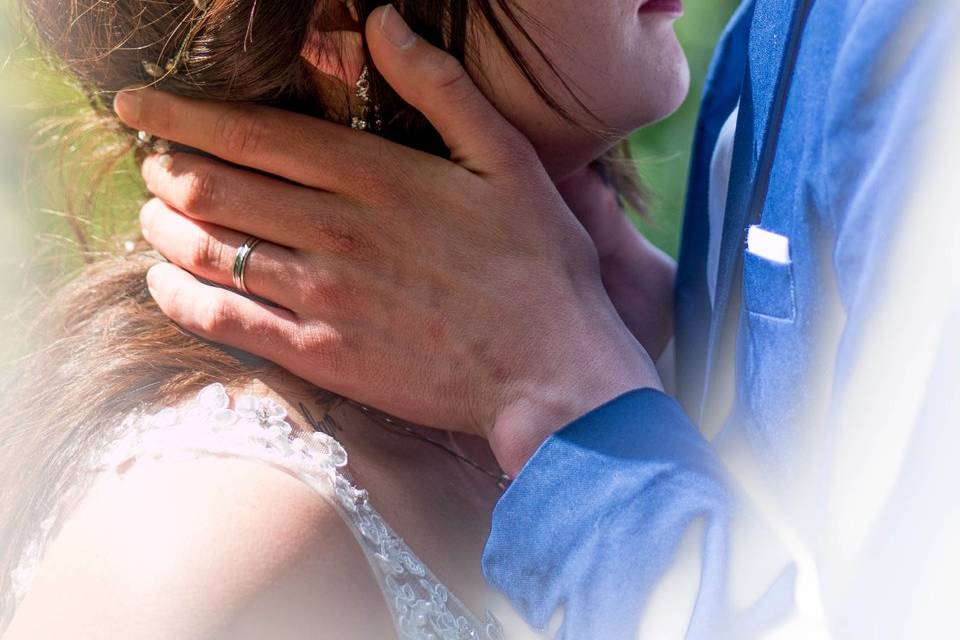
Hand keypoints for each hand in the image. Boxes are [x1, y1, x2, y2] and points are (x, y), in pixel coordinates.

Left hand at [116, 5, 661, 474]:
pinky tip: (166, 283)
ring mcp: (323, 297)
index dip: (180, 114)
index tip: (137, 106)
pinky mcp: (321, 356)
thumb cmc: (539, 266)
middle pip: (213, 187)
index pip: (249, 131)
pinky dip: (178, 296)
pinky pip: (222, 321)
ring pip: (208, 250)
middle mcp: (336, 231)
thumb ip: (442, 86)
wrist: (552, 373)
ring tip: (154, 216)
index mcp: (376, 176)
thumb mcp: (508, 159)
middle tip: (149, 162)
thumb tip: (381, 20)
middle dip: (164, 167)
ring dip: (164, 227)